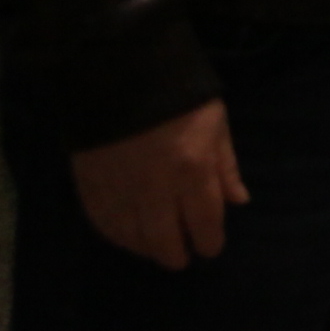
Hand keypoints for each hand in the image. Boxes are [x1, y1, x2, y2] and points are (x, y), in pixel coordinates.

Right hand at [72, 99, 246, 269]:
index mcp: (192, 170)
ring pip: (133, 239)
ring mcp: (120, 190)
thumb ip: (225, 167)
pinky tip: (128, 237)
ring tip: (157, 247)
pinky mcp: (91, 186)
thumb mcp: (216, 125)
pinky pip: (104, 225)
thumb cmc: (180, 97)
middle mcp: (156, 189)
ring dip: (147, 249)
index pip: (204, 223)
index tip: (210, 248)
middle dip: (177, 254)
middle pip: (166, 241)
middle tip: (182, 257)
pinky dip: (118, 236)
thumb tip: (238, 202)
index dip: (209, 242)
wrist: (121, 73)